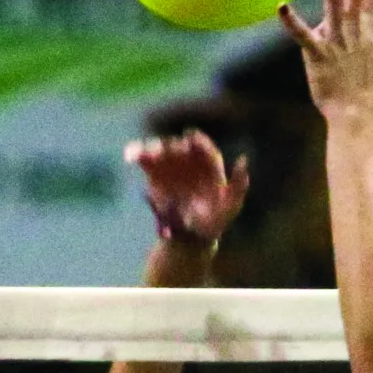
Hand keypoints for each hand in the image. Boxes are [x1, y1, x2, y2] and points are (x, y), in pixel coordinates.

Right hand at [126, 129, 249, 247]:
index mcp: (210, 164)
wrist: (193, 234)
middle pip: (179, 148)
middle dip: (172, 148)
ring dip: (152, 150)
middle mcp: (190, 160)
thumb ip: (239, 184)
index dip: (198, 142)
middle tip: (165, 151)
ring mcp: (172, 165)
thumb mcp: (232, 204)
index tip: (190, 138)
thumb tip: (243, 160)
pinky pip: (145, 161)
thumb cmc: (217, 219)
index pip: (204, 149)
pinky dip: (137, 155)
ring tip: (144, 154)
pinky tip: (130, 156)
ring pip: (161, 151)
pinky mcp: (155, 173)